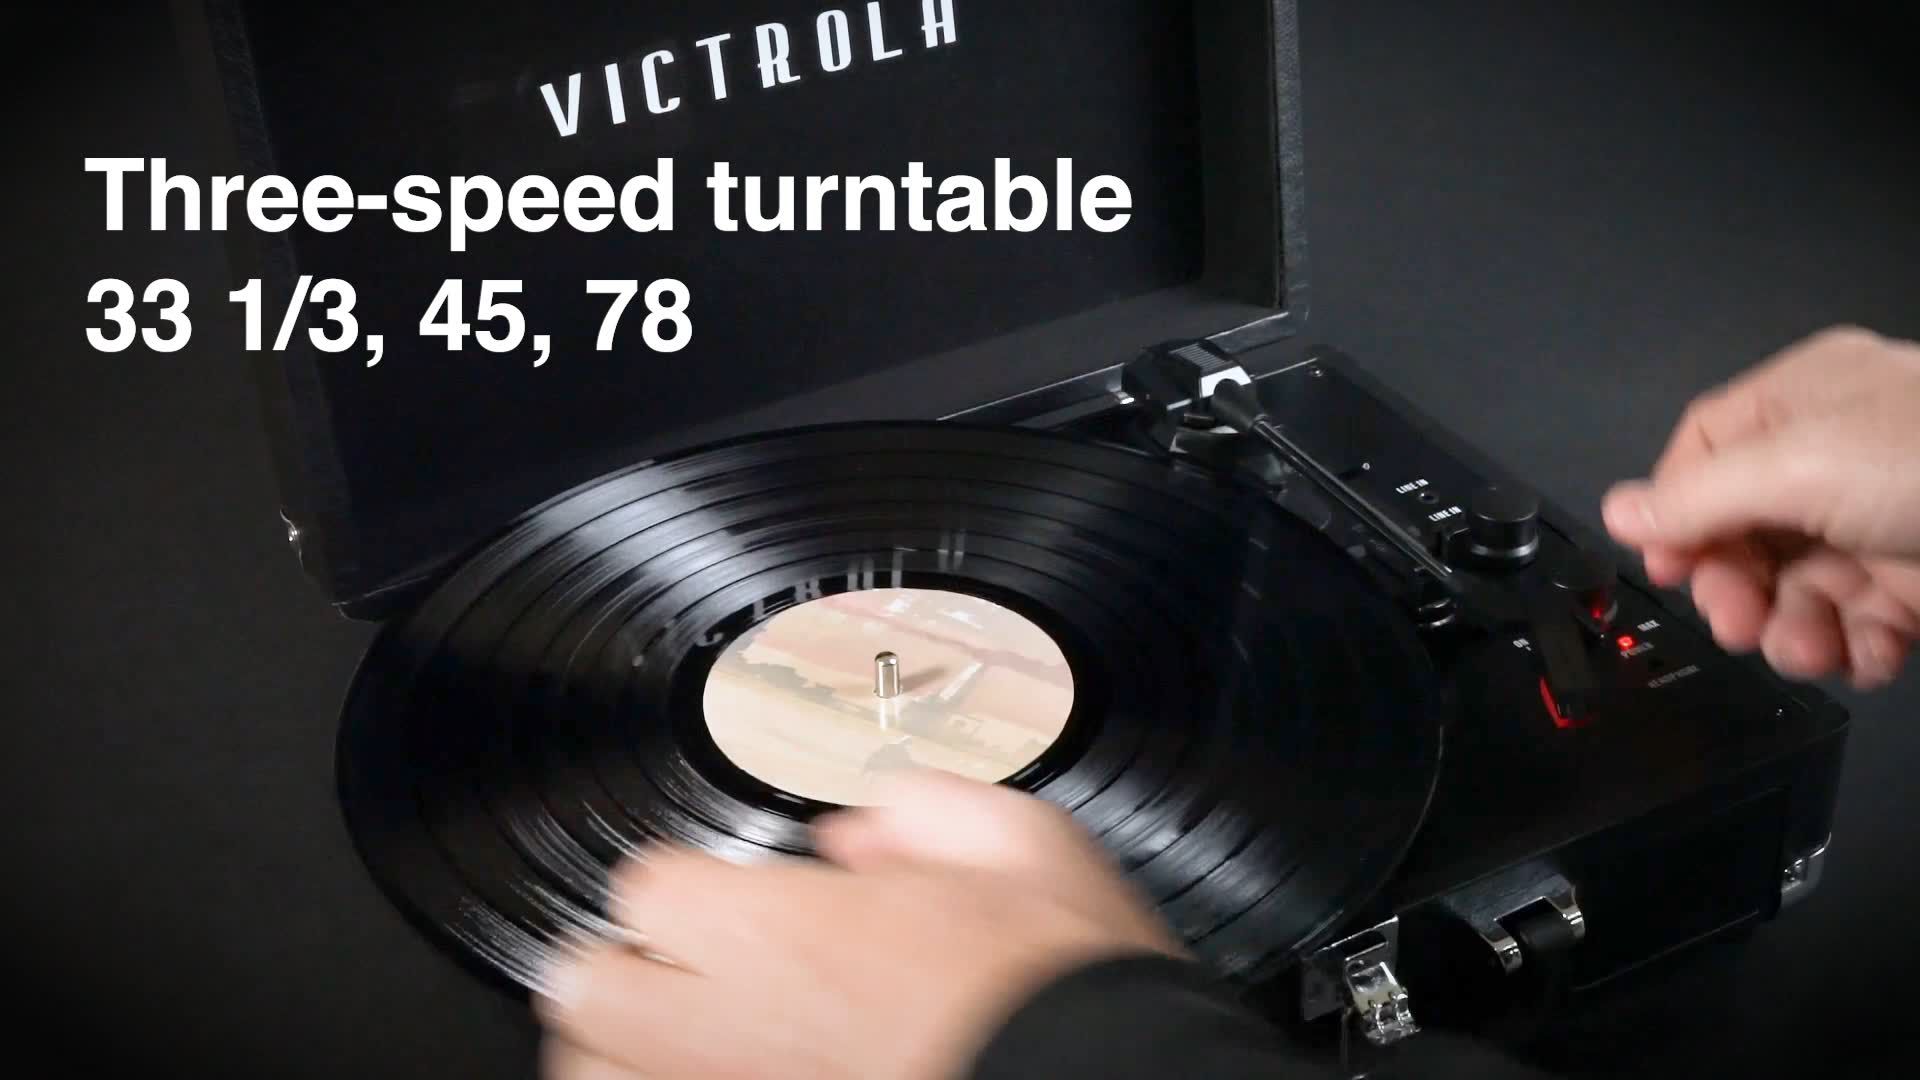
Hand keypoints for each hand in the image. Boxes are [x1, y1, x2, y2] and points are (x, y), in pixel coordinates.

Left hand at [534, 770, 1183, 1079]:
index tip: (725, 890)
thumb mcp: (1023, 844)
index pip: (645, 885)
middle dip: (623, 968)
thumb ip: (920, 812)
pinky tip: (723, 1075)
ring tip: (680, 1042)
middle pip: (584, 986)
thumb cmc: (1066, 990)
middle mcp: (730, 1032)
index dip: (689, 882)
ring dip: (625, 1054)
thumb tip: (859, 831)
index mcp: (777, 931)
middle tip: (680, 965)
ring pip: (598, 1079)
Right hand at [1601, 325, 1919, 688]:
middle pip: (1744, 533)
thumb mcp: (1797, 465)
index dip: (1676, 512)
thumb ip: (1698, 496)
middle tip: (1738, 621)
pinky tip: (1865, 654)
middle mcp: (1837, 457)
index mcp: (1804, 401)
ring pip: (1798, 588)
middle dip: (1736, 586)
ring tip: (1808, 650)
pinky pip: (1860, 623)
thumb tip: (1617, 510)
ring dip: (1792, 629)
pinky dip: (1854, 648)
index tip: (1668, 567)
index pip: (1704, 453)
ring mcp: (1881, 521)